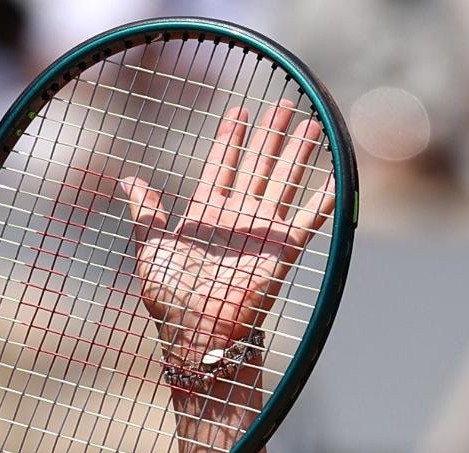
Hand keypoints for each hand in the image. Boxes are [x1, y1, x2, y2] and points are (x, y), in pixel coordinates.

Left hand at [120, 100, 335, 363]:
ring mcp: (262, 231)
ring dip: (299, 153)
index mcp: (206, 214)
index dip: (230, 138)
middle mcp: (238, 217)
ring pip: (285, 181)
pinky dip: (325, 196)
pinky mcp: (283, 249)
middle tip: (285, 103)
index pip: (221, 165)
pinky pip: (309, 217)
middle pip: (258, 165)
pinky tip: (340, 173)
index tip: (239, 109)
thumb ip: (146, 213)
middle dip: (271, 134)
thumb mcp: (151, 248)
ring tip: (313, 123)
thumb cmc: (170, 298)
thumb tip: (128, 179)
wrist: (197, 333)